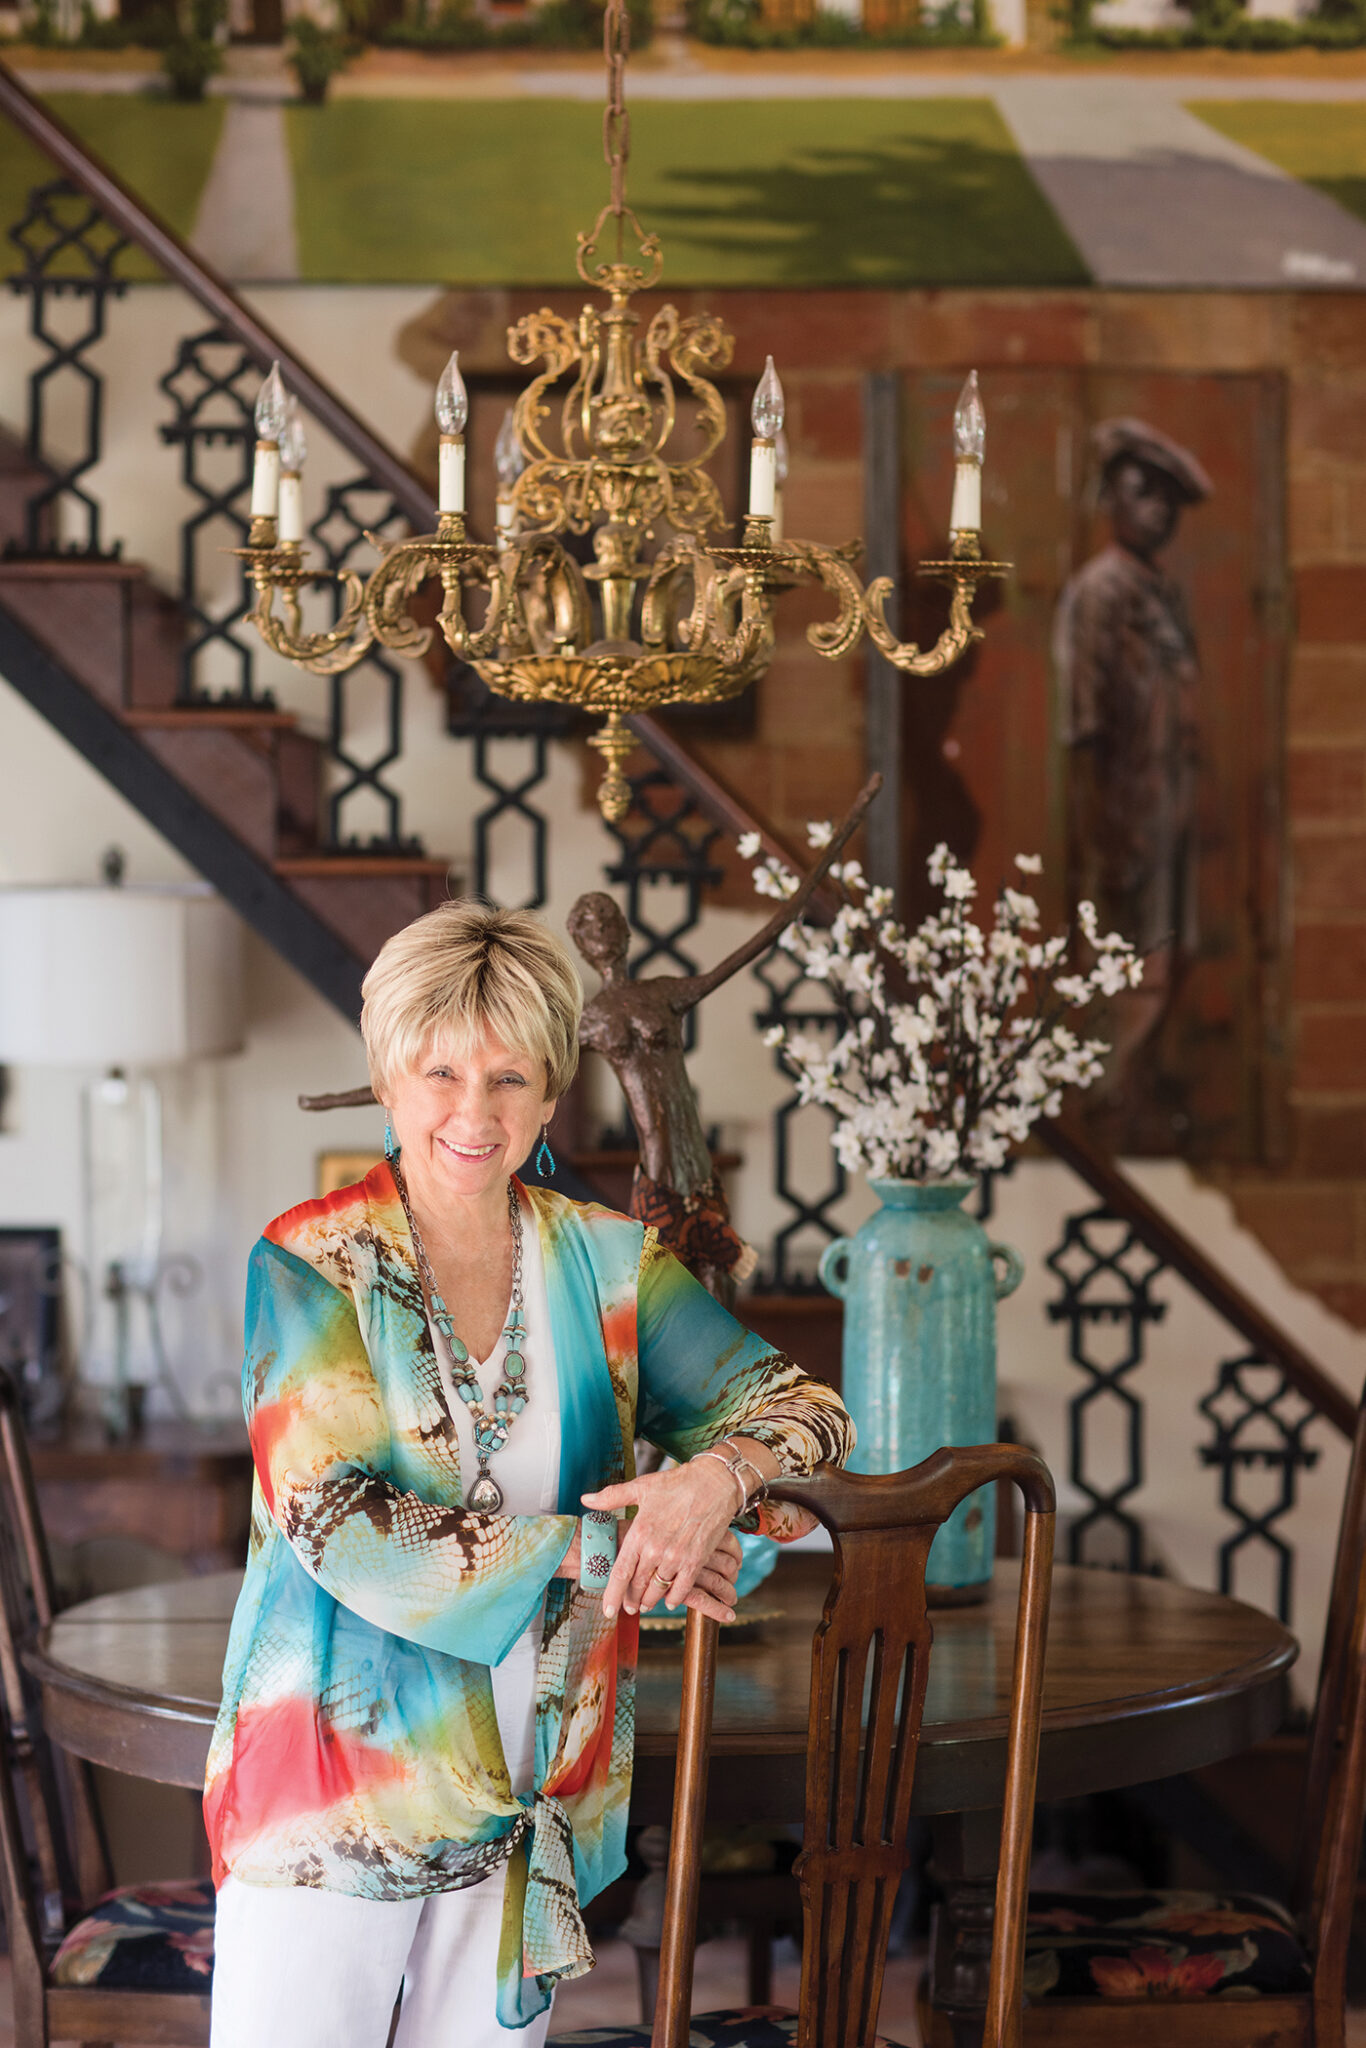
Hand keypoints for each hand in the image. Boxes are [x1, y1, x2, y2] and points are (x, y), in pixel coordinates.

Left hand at [583, 1459, 745, 1621]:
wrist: (714, 1483)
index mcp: (639, 1532)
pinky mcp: (696, 1560)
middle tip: (628, 1607)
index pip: (620, 1573)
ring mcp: (676, 1556)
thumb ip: (611, 1497)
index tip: (608, 1610)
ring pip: (657, 1590)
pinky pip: (682, 1589)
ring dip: (650, 1601)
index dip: (612, 1595)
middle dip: (631, 1600)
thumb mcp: (641, 1487)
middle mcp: (655, 1548)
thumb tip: (586, 1499)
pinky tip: (669, 1601)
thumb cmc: (676, 1483)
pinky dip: (674, 1598)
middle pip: (637, 1585)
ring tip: (645, 1604)